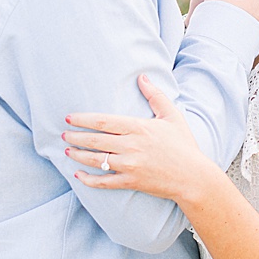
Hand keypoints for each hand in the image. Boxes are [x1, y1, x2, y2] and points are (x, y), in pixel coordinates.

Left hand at [65, 74, 213, 205]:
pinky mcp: (131, 181)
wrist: (193, 176)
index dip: (83, 119)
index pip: (103, 121)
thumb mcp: (172, 116)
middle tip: (64, 133)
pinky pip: (103, 182)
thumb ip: (155, 95)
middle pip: (95, 140)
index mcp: (139, 127)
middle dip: (76, 136)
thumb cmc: (184, 145)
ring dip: (78, 155)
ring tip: (68, 150)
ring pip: (96, 160)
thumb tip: (142, 76)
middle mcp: (131, 146)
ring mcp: (130, 165)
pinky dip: (88, 179)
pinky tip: (78, 175)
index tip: (69, 118)